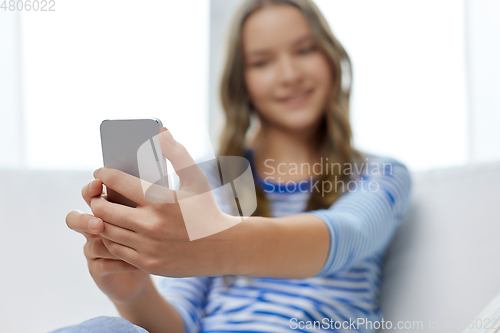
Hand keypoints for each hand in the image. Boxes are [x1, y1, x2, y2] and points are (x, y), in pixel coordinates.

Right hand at [66, 179, 151, 304]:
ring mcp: (94, 249)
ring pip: (92, 244)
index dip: (91, 189)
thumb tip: (151, 182)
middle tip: (99, 223)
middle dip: (87, 219)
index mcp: (105, 209)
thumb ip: (145, 199)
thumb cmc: (154, 232)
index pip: (91, 195)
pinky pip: (102, 265)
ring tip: (123, 245)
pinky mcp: (98, 269)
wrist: (155, 264)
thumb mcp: (151, 213)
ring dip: (105, 243)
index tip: (99, 183)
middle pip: (76, 218)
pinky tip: (133, 262)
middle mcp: (94, 227)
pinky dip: (118, 263)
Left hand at [88, 128, 246, 277]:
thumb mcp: (196, 178)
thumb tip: (161, 131)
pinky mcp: (147, 263)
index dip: (104, 174)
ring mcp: (147, 246)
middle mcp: (150, 224)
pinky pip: (115, 250)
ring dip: (100, 220)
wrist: (222, 247)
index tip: (101, 172)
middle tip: (98, 194)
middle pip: (104, 209)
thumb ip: (177, 153)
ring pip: (106, 231)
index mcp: (160, 200)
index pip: (118, 182)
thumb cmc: (207, 209)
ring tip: (104, 212)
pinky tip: (114, 230)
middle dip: (96, 199)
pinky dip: (109, 239)